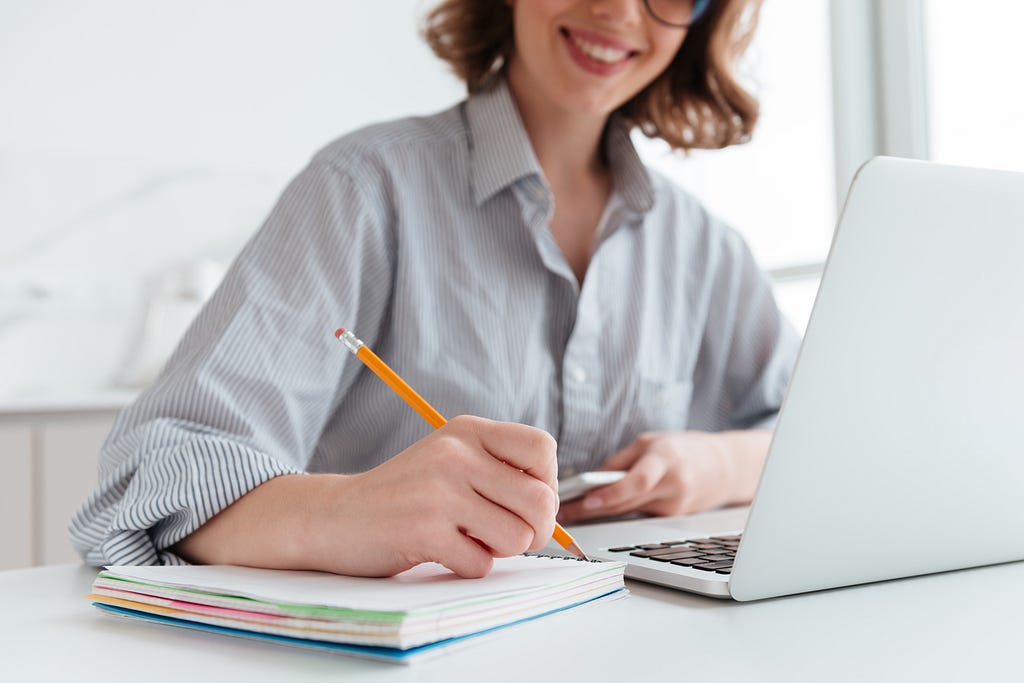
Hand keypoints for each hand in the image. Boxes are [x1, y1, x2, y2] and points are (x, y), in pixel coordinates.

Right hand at [307, 415, 558, 577]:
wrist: (333, 516)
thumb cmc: (402, 495)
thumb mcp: (450, 460)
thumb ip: (498, 471)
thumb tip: (553, 509)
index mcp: (467, 431)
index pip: (543, 449)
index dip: (546, 483)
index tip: (523, 500)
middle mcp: (455, 454)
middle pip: (542, 500)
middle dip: (534, 530)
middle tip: (505, 535)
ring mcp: (438, 491)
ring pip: (518, 537)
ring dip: (499, 551)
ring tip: (468, 540)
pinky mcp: (422, 530)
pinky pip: (481, 564)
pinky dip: (468, 567)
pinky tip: (442, 552)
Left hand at [557, 430, 770, 522]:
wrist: (725, 468)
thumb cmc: (683, 449)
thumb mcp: (650, 442)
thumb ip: (621, 462)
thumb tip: (591, 481)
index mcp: (667, 459)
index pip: (638, 482)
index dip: (610, 495)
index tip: (585, 502)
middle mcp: (674, 486)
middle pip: (627, 503)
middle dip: (592, 509)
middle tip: (563, 512)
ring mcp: (676, 507)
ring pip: (629, 513)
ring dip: (601, 512)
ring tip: (572, 511)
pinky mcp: (674, 520)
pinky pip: (639, 516)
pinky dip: (619, 512)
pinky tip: (599, 511)